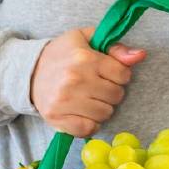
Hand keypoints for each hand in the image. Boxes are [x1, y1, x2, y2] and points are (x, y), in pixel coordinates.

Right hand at [31, 28, 146, 136]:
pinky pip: (88, 129)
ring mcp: (65, 101)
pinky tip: (83, 114)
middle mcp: (75, 80)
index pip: (123, 74)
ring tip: (89, 100)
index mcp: (84, 58)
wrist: (28, 73)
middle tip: (97, 87)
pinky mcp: (57, 118)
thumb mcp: (86, 40)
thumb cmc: (61, 55)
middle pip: (116, 96)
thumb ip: (115, 47)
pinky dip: (90, 124)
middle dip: (111, 92)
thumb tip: (139, 55)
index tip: (106, 73)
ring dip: (102, 109)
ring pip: (105, 113)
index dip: (119, 75)